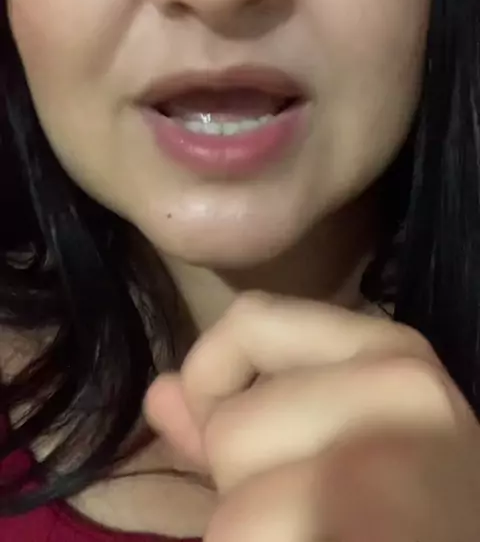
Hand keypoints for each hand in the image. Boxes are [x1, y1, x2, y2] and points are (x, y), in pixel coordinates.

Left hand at [144, 292, 479, 541]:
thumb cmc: (413, 508)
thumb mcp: (347, 441)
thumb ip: (252, 415)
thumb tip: (160, 393)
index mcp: (393, 354)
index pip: (251, 319)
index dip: (213, 376)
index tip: (230, 433)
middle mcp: (400, 391)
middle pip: (232, 428)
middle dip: (247, 486)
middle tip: (317, 511)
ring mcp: (388, 465)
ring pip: (237, 507)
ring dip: (254, 535)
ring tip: (326, 533)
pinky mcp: (365, 523)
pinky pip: (241, 540)